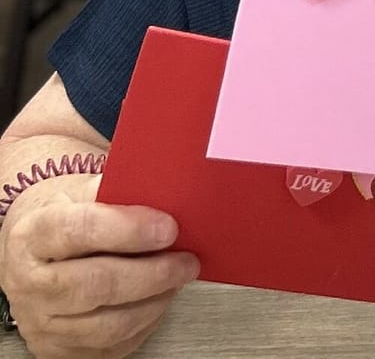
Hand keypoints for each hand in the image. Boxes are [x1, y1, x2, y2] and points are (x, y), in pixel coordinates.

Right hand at [0, 177, 198, 358]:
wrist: (32, 255)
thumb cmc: (65, 220)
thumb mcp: (81, 193)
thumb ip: (119, 191)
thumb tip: (168, 192)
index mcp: (32, 236)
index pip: (78, 231)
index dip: (128, 230)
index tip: (168, 228)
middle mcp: (29, 283)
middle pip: (95, 284)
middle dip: (152, 273)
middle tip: (186, 261)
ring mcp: (41, 321)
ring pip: (106, 324)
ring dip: (154, 302)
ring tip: (177, 279)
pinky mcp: (57, 349)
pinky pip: (110, 346)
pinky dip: (144, 324)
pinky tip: (158, 301)